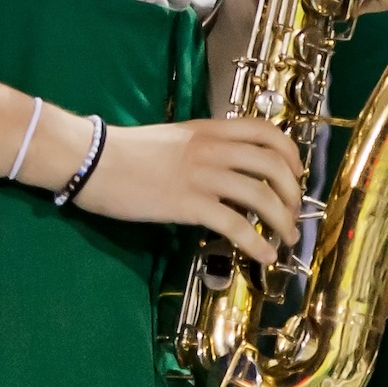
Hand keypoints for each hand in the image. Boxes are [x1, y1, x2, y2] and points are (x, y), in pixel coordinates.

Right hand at [70, 116, 307, 264]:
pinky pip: (235, 224)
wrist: (92, 160)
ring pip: (261, 196)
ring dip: (282, 221)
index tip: (295, 173)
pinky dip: (256, 243)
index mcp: (208, 130)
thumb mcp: (172, 140)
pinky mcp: (189, 204)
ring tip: (286, 239)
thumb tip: (224, 170)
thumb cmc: (124, 151)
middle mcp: (212, 149)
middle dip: (292, 192)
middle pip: (272, 165)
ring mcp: (202, 176)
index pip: (264, 130)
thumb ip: (201, 148)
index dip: (289, 152)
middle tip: (292, 213)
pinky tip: (263, 256)